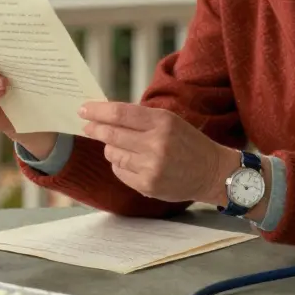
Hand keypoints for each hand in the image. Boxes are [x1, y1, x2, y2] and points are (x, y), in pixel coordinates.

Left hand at [78, 101, 233, 203]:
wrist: (211, 171)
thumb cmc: (187, 142)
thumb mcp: (169, 121)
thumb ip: (139, 117)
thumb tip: (104, 114)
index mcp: (162, 122)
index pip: (119, 113)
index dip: (97, 111)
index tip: (83, 109)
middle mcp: (156, 144)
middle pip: (111, 133)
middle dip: (95, 128)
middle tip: (87, 126)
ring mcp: (151, 167)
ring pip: (112, 153)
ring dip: (110, 148)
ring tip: (121, 146)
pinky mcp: (147, 185)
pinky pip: (119, 171)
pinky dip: (119, 164)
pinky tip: (131, 161)